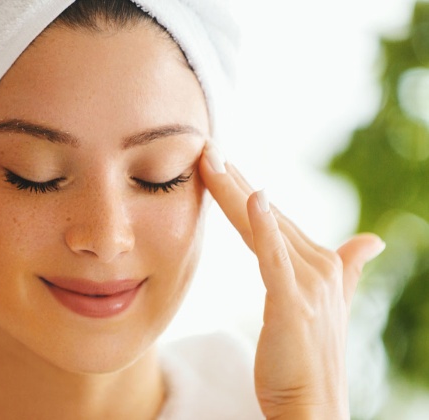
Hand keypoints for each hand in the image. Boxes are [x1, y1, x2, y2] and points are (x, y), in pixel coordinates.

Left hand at [199, 143, 383, 419]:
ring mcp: (308, 283)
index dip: (245, 190)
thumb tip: (372, 239)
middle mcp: (318, 266)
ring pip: (263, 226)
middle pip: (266, 214)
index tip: (220, 163)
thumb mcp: (328, 306)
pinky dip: (264, 227)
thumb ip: (348, 268)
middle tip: (207, 147)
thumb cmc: (309, 359)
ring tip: (211, 159)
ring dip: (236, 190)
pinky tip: (255, 199)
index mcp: (320, 264)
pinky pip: (275, 258)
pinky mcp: (294, 303)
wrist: (313, 407)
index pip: (274, 218)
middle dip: (235, 180)